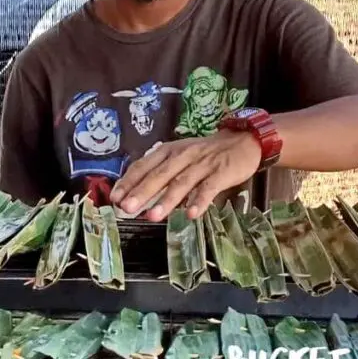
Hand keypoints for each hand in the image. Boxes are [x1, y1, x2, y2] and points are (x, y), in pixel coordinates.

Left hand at [110, 130, 261, 221]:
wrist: (242, 141)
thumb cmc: (205, 154)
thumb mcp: (179, 157)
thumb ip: (161, 174)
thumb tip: (136, 196)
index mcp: (168, 152)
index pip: (143, 166)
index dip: (129, 182)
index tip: (115, 198)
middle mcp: (182, 156)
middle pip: (159, 175)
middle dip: (142, 192)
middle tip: (127, 208)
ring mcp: (202, 164)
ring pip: (182, 182)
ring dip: (167, 200)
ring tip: (153, 216)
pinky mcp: (221, 172)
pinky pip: (209, 188)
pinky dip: (199, 200)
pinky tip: (191, 214)